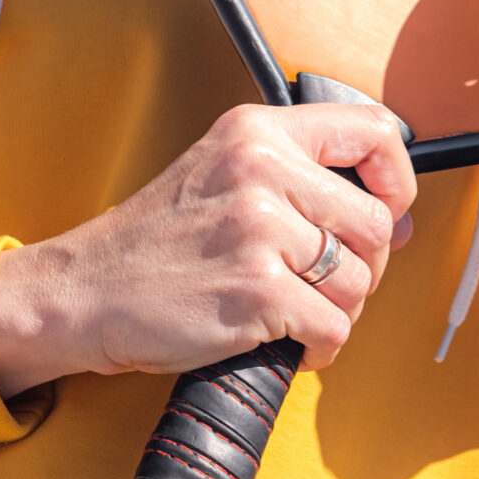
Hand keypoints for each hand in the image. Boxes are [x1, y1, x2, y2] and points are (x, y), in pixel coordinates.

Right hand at [0, 102, 415, 400]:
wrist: (82, 291)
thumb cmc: (156, 239)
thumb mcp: (222, 170)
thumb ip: (300, 177)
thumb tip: (396, 219)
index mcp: (257, 130)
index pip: (374, 131)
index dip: (395, 180)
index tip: (385, 211)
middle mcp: (262, 168)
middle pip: (376, 223)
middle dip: (366, 267)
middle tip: (327, 284)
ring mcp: (259, 230)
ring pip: (360, 280)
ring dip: (340, 311)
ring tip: (300, 313)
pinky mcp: (255, 291)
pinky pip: (333, 328)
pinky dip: (320, 348)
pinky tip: (291, 343)